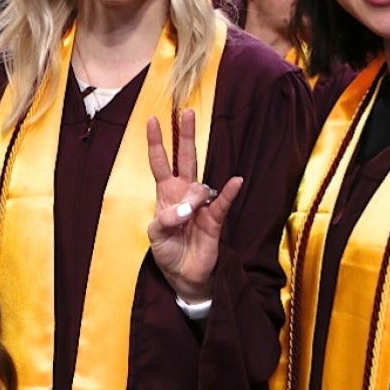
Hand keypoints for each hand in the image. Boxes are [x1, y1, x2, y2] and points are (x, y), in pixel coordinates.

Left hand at [146, 109, 242, 303]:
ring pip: (200, 185)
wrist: (184, 276)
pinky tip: (235, 182)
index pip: (160, 162)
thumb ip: (165, 219)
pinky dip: (228, 193)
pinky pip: (222, 203)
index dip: (157, 142)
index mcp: (166, 194)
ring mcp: (201, 205)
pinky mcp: (214, 220)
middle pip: (186, 159)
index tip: (154, 119)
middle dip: (186, 136)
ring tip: (190, 214)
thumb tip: (185, 209)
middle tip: (188, 113)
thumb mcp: (155, 235)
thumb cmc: (167, 252)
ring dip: (194, 196)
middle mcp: (184, 194)